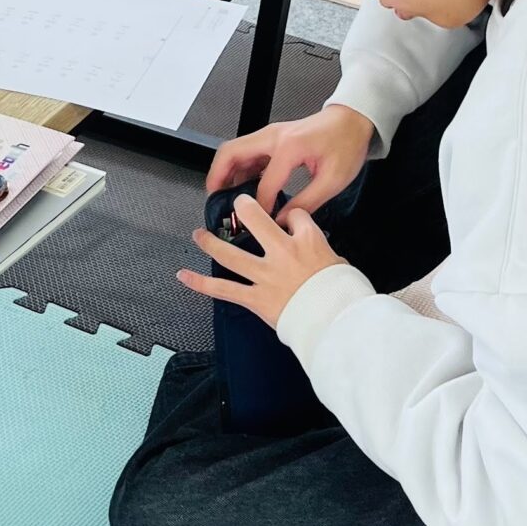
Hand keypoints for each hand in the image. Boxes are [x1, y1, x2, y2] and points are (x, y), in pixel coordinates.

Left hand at [178, 192, 345, 330]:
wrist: (337, 321)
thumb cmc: (341, 294)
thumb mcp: (338, 261)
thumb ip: (318, 249)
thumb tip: (310, 247)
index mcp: (307, 240)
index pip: (295, 216)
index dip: (290, 217)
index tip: (288, 221)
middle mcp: (282, 253)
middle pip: (256, 220)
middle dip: (244, 208)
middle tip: (236, 204)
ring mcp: (266, 275)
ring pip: (231, 254)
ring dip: (211, 243)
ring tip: (198, 235)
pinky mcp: (255, 298)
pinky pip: (224, 290)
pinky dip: (201, 284)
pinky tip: (184, 275)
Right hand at [206, 101, 373, 216]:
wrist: (352, 120)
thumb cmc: (347, 143)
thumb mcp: (333, 180)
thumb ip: (306, 203)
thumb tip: (283, 220)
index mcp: (289, 147)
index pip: (263, 184)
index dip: (258, 207)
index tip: (258, 222)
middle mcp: (274, 136)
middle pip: (231, 153)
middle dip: (217, 177)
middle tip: (214, 200)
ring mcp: (272, 134)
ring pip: (235, 150)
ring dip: (225, 171)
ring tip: (223, 196)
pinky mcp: (274, 137)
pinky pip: (247, 151)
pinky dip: (238, 167)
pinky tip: (243, 185)